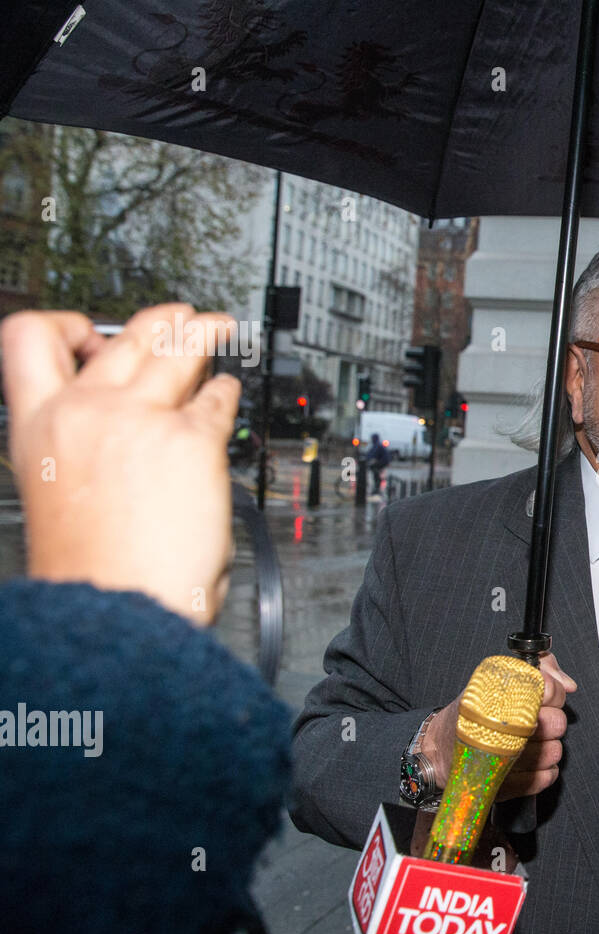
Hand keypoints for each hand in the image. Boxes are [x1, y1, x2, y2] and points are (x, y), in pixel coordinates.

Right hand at [1, 304, 242, 624]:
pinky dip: (228, 391)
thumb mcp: (61, 491)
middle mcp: (85, 411)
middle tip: (182, 321)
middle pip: (124, 336)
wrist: (117, 609)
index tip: (93, 332)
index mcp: (37, 427)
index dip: (65, 325)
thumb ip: (83, 447)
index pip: (29, 339)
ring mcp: (140, 419)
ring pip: (178, 349)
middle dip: (159, 321)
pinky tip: (230, 394)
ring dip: (203, 333)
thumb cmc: (94, 571)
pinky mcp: (193, 439)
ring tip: (218, 330)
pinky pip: (217, 398)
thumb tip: (122, 419)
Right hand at [423, 651, 576, 799]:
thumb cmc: (473, 715)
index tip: (544, 698)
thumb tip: (568, 685)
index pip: (548, 689)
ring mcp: (502, 760)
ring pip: (553, 752)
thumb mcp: (499, 680)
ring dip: (549, 748)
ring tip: (532, 743)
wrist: (438, 750)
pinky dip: (544, 771)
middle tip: (537, 722)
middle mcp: (501, 728)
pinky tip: (531, 763)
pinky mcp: (504, 786)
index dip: (553, 694)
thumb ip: (540, 669)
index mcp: (500, 696)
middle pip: (556, 723)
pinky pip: (545, 778)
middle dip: (553, 721)